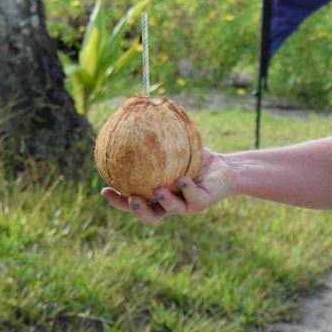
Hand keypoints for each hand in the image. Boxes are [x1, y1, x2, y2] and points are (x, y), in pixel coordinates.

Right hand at [101, 149, 236, 225]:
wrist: (226, 168)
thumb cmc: (197, 159)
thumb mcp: (176, 148)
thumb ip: (158, 139)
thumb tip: (140, 115)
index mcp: (157, 195)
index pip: (133, 201)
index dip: (118, 201)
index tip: (105, 191)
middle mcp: (169, 204)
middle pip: (148, 215)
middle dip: (136, 210)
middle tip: (130, 198)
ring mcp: (186, 205)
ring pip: (170, 210)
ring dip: (163, 202)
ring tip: (158, 190)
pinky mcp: (202, 202)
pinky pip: (193, 198)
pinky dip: (187, 189)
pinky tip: (182, 179)